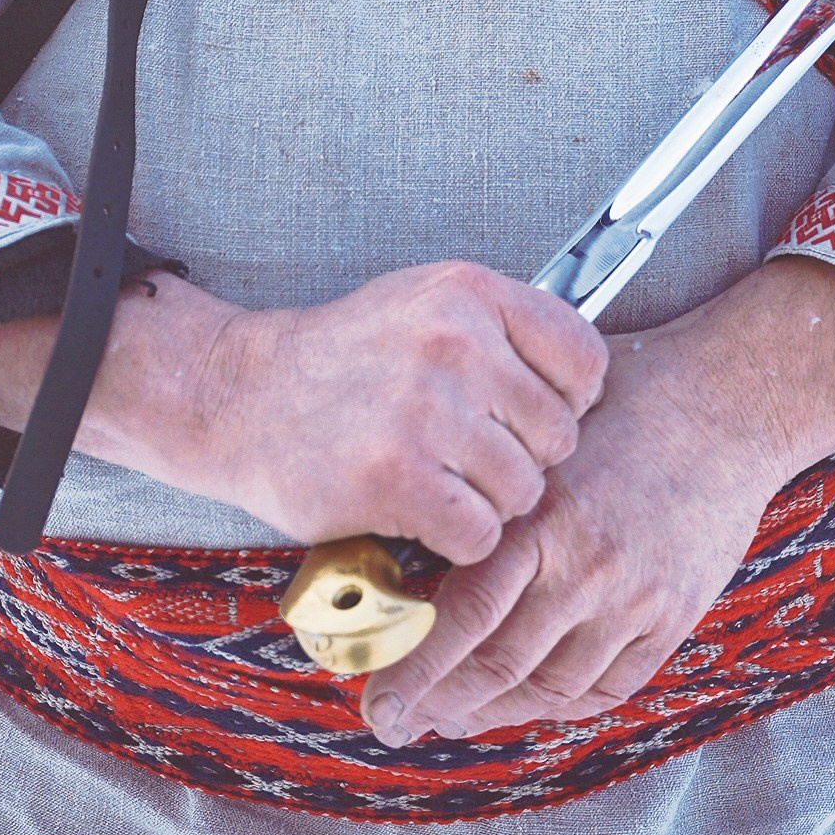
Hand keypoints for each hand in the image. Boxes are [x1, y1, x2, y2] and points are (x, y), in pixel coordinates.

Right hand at [0, 261, 605, 565]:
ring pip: (522, 491)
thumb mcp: (427, 307)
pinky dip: (456, 541)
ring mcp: (426, 408)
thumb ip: (507, 334)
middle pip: (559, 438)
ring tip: (435, 485)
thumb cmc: (345, 361)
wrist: (238, 397)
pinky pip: (480, 533)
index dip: (566, 405)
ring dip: (487, 507)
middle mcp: (455, 342)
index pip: (587, 362)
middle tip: (463, 461)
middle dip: (521, 463)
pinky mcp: (397, 475)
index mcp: (472, 293)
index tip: (523, 419)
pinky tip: (419, 516)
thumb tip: (595, 390)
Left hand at [360, 258, 834, 745]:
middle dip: (439, 705)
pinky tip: (530, 695)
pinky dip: (561, 701)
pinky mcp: (673, 616)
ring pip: (550, 689)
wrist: (728, 403)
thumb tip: (411, 547)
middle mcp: (590, 568)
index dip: (413, 673)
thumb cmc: (623, 404)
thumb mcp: (540, 436)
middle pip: (499, 668)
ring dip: (496, 709)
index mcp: (543, 518)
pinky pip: (608, 686)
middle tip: (400, 719)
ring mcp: (637, 600)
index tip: (378, 705)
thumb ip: (488, 494)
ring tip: (457, 710)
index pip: (462, 619)